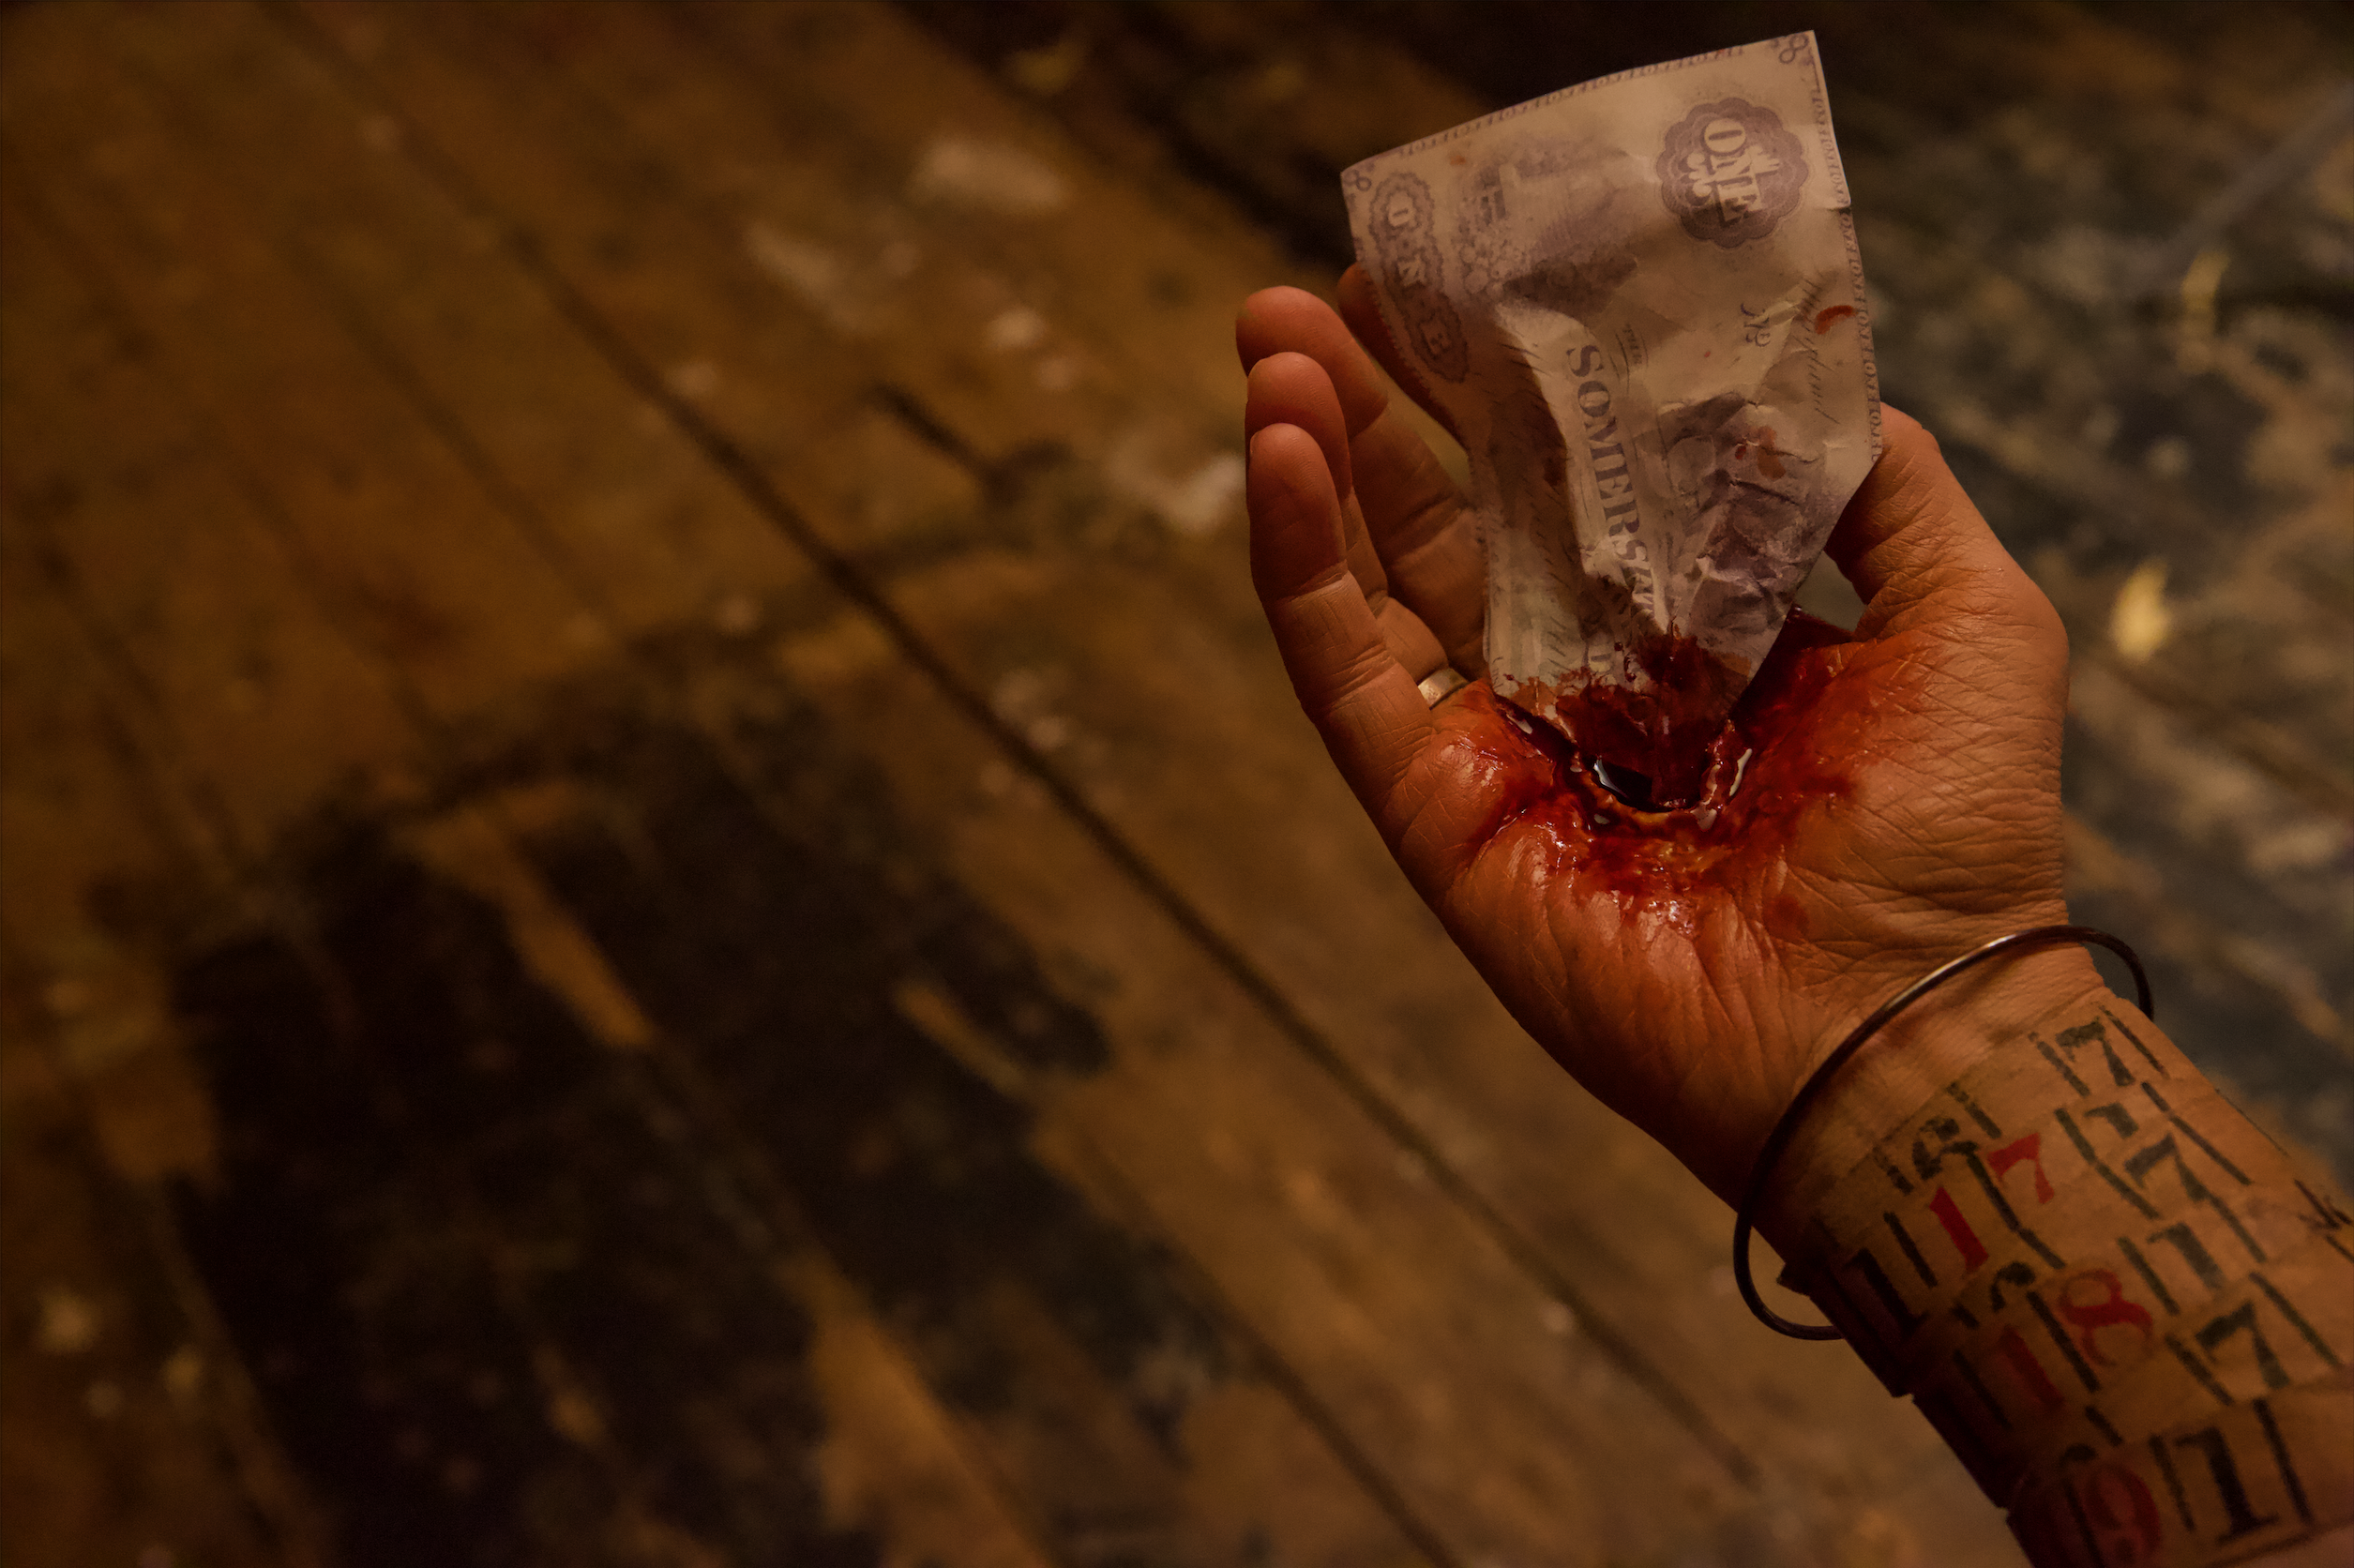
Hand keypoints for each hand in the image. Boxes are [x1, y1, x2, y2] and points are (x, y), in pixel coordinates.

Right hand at [1237, 274, 2106, 1211]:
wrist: (1902, 1019)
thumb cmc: (1955, 826)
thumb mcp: (1965, 610)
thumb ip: (1882, 490)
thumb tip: (1803, 381)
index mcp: (1692, 639)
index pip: (1574, 488)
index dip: (1510, 389)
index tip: (1458, 286)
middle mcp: (1583, 686)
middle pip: (1452, 518)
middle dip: (1381, 401)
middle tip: (1310, 291)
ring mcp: (1498, 752)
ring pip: (1378, 580)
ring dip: (1316, 457)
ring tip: (1266, 338)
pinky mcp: (1437, 813)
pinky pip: (1348, 673)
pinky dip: (1301, 564)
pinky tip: (1279, 453)